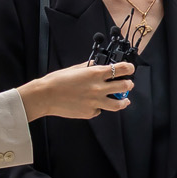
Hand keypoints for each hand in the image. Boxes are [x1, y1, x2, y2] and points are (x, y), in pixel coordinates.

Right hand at [18, 61, 134, 121]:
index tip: (130, 68)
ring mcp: (96, 102)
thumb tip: (98, 64)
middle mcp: (98, 88)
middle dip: (129, 84)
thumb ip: (89, 67)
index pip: (121, 69)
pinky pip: (100, 110)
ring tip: (124, 100)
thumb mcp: (76, 69)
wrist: (45, 96)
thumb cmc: (57, 81)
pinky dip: (99, 107)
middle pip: (125, 86)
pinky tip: (92, 104)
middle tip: (128, 84)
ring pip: (119, 104)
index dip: (129, 68)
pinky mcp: (90, 112)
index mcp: (95, 74)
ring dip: (123, 101)